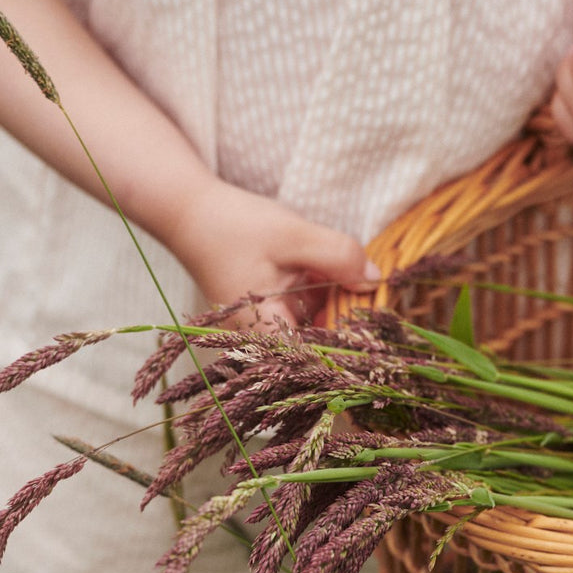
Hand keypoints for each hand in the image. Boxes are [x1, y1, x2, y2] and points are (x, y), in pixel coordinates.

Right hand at [168, 178, 378, 328]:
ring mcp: (269, 328)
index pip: (321, 358)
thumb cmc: (233, 226)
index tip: (382, 327)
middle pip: (323, 345)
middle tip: (377, 290)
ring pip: (318, 326)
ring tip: (361, 277)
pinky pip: (307, 312)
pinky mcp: (272, 313)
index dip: (355, 346)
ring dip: (340, 303)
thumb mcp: (294, 235)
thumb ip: (337, 256)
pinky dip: (324, 294)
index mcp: (268, 333)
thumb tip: (376, 280)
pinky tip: (336, 272)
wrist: (190, 214)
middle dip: (352, 319)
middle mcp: (267, 341)